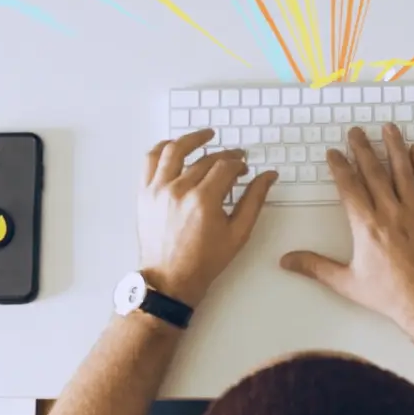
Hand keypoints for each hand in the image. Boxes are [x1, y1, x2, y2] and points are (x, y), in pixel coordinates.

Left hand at [139, 129, 277, 306]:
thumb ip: (254, 200)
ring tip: (206, 135)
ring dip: (192, 139)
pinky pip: (151, 160)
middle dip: (224, 156)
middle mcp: (179, 190)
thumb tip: (268, 176)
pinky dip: (163, 148)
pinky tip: (174, 145)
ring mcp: (158, 190)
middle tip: (234, 159)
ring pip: (175, 151)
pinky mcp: (145, 193)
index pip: (225, 166)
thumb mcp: (238, 233)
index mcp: (203, 201)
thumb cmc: (204, 260)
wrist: (171, 279)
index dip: (239, 163)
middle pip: (205, 159)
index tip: (244, 168)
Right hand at [280, 123, 413, 329]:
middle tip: (356, 132)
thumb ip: (315, 267)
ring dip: (394, 148)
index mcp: (367, 227)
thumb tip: (287, 261)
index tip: (334, 153)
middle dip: (363, 149)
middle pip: (374, 173)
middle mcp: (390, 214)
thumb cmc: (389, 295)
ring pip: (402, 172)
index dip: (340, 167)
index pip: (350, 188)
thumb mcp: (346, 282)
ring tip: (388, 128)